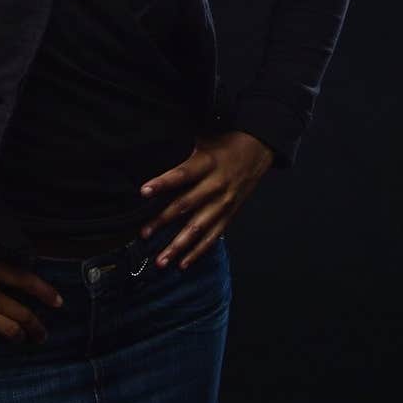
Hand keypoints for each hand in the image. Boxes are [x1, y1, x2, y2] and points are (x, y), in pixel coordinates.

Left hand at [138, 131, 274, 270]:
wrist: (259, 148)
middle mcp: (215, 185)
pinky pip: (213, 236)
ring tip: (161, 260)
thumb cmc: (225, 142)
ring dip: (179, 246)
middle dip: (163, 221)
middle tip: (144, 234)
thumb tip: (153, 147)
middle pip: (186, 205)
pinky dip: (198, 251)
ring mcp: (223, 203)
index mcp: (206, 163)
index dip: (162, 183)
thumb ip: (181, 149)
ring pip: (198, 228)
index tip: (143, 191)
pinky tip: (183, 263)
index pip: (181, 175)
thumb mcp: (203, 138)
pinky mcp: (229, 214)